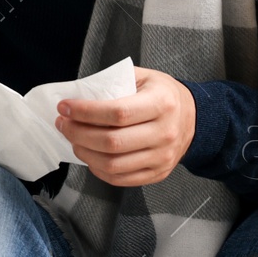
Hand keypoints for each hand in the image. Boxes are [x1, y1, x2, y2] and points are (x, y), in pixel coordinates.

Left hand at [55, 67, 196, 186]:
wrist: (195, 118)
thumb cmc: (162, 95)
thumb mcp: (143, 77)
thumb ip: (113, 82)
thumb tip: (76, 93)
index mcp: (161, 104)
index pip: (117, 113)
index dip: (85, 112)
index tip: (64, 107)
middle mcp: (165, 133)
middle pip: (112, 142)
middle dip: (77, 133)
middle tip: (63, 123)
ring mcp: (163, 157)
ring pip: (113, 164)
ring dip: (84, 152)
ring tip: (72, 139)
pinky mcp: (158, 173)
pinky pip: (121, 179)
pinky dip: (98, 169)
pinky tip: (89, 155)